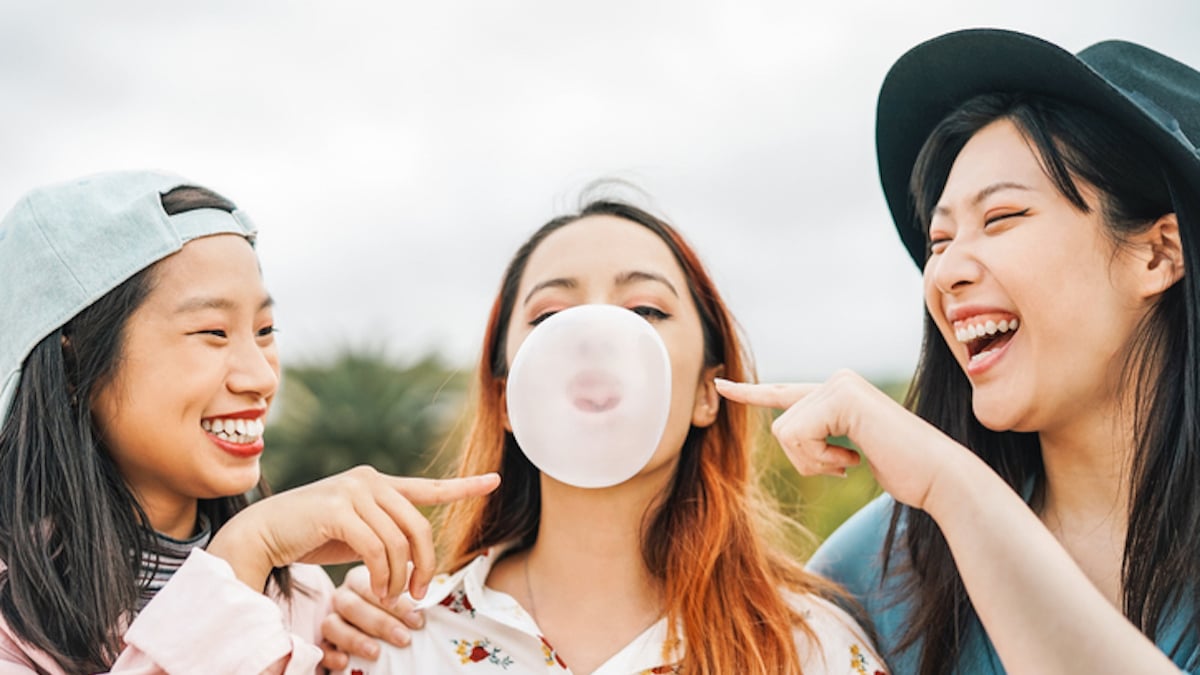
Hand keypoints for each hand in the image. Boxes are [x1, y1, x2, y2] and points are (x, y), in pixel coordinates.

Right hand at [207, 467, 499, 603]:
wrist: (263, 533)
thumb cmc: (310, 536)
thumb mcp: (356, 532)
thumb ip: (385, 533)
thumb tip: (415, 556)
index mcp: (378, 483)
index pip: (428, 486)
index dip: (464, 487)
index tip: (494, 481)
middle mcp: (369, 480)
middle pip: (419, 526)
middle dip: (425, 564)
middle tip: (418, 593)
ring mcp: (353, 491)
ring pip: (398, 541)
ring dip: (398, 576)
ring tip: (390, 595)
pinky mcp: (338, 508)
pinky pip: (376, 548)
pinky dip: (381, 574)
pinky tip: (376, 587)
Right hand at [319, 564, 423, 668]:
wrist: (375, 627)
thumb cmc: (393, 613)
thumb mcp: (402, 599)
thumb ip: (410, 595)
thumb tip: (428, 599)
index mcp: (361, 580)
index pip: (374, 586)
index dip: (396, 605)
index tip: (418, 621)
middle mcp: (343, 596)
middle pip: (352, 605)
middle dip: (380, 623)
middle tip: (404, 639)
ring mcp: (330, 617)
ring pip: (332, 624)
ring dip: (354, 639)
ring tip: (376, 653)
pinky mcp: (321, 640)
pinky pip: (320, 646)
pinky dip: (330, 654)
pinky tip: (343, 662)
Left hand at [715, 370, 964, 511]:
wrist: (938, 476)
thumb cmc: (902, 470)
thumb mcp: (850, 453)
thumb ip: (822, 439)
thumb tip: (790, 434)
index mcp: (836, 393)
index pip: (784, 393)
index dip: (750, 392)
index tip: (721, 383)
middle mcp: (836, 381)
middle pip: (781, 426)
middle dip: (805, 460)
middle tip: (843, 466)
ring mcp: (839, 385)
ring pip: (786, 432)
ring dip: (814, 462)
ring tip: (851, 462)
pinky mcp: (842, 397)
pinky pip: (799, 435)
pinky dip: (822, 459)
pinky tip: (855, 459)